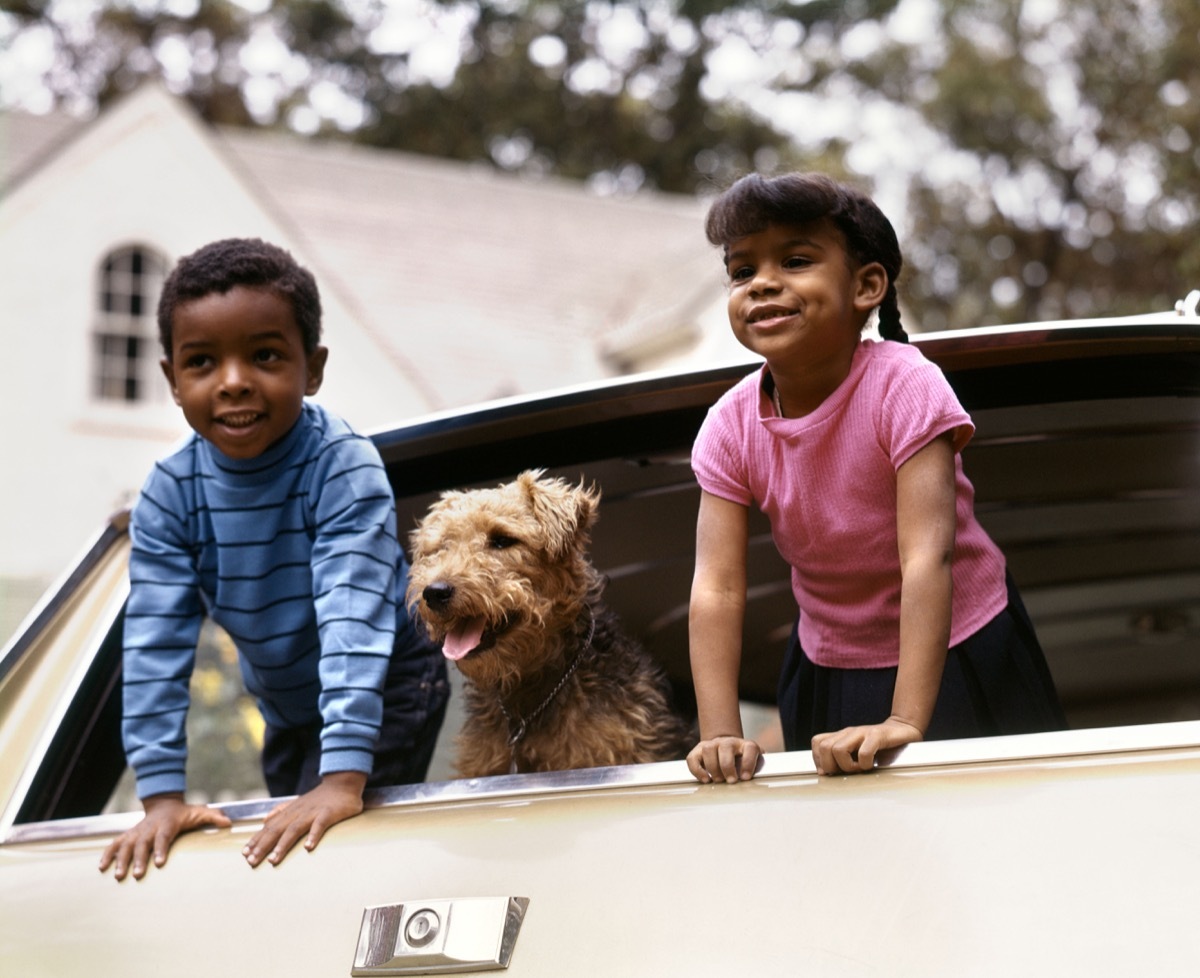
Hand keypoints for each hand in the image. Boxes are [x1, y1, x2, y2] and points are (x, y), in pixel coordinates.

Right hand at [98, 793, 231, 880]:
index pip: (163, 837)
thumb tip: (229, 823)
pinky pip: (114, 844)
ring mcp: (136, 832)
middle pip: (142, 844)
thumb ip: (213, 817)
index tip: (159, 863)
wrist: (163, 804)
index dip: (161, 849)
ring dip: (120, 860)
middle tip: (136, 874)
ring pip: (125, 845)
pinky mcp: (127, 836)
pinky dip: (107, 854)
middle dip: (137, 859)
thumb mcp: (199, 812)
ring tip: (117, 876)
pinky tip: (101, 868)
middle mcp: (149, 828)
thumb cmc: (183, 814)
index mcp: (167, 824)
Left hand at [242, 771, 366, 867]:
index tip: (244, 854)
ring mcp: (312, 812)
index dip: (256, 840)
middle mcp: (298, 812)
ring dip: (282, 845)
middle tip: (251, 862)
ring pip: (294, 829)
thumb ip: (281, 811)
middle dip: (263, 846)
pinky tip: (308, 848)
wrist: (342, 783)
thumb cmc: (320, 797)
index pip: (269, 827)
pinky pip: (320, 825)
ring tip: (273, 860)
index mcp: (290, 811)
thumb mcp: (298, 802)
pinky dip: (313, 836)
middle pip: (277, 830)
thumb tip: (265, 820)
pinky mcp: (328, 813)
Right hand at [687, 735, 761, 783]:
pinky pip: (693, 758)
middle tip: (731, 781)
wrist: (727, 748)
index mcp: (745, 745)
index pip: (749, 748)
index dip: (749, 762)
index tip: (746, 778)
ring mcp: (712, 744)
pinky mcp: (698, 751)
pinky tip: (705, 780)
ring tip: (718, 781)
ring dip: (713, 767)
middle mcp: (728, 742)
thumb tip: (762, 779)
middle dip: (727, 766)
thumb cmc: (741, 761)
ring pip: (708, 749)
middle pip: (726, 747)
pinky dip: (697, 770)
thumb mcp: (753, 763)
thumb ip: (757, 769)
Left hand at [811, 717, 922, 774]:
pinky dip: (865, 764)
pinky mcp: (877, 735)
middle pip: (824, 747)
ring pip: (838, 749)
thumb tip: (824, 773)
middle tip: (847, 771)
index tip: (833, 771)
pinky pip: (864, 752)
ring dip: (848, 766)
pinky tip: (872, 765)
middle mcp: (849, 732)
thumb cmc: (879, 747)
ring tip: (860, 769)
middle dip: (832, 766)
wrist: (903, 730)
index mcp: (842, 736)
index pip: (817, 743)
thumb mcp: (857, 752)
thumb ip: (840, 759)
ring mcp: (862, 732)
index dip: (820, 760)